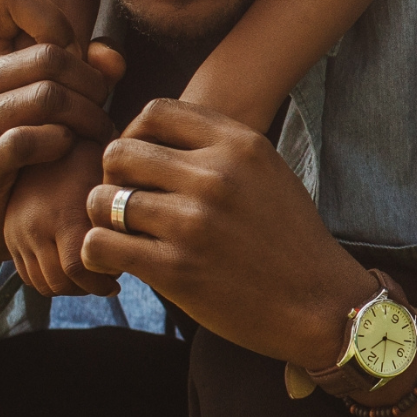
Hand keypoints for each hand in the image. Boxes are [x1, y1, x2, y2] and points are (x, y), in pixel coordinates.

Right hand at [0, 0, 123, 275]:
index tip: (71, 54)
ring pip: (46, 98)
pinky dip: (61, 143)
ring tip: (97, 132)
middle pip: (48, 57)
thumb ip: (90, 67)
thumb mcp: (59, 98)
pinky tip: (68, 149)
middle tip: (103, 108)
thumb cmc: (35, 145)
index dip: (55, 18)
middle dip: (91, 83)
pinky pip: (28, 141)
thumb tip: (112, 60)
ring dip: (87, 117)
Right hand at [2, 139, 114, 298]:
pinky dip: (50, 280)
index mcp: (64, 213)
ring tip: (92, 276)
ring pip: (44, 283)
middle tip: (109, 281)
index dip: (102, 279)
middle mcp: (36, 227)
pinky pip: (28, 276)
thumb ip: (124, 203)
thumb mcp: (106, 170)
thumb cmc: (82, 152)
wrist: (29, 140)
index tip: (120, 277)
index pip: (80, 268)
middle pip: (61, 282)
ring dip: (69, 287)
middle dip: (88, 287)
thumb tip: (157, 230)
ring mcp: (19, 233)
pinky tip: (71, 271)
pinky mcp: (9, 237)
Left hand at [79, 97, 371, 368]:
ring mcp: (193, 223)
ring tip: (120, 234)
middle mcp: (215, 177)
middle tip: (125, 202)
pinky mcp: (176, 269)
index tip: (143, 164)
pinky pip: (100, 244)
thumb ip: (219, 147)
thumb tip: (153, 134)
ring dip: (102, 217)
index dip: (135, 134)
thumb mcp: (268, 172)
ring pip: (102, 198)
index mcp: (239, 145)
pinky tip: (113, 261)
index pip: (155, 111)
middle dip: (114, 177)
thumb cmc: (290, 240)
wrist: (320, 304)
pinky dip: (96, 253)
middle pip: (119, 151)